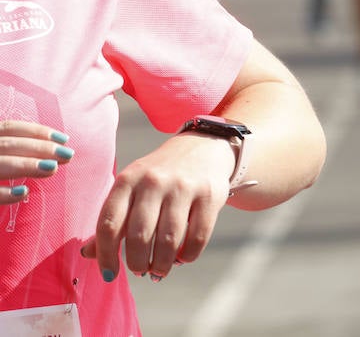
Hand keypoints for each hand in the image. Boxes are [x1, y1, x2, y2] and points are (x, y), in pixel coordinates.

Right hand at [0, 121, 73, 202]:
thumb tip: (53, 153)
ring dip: (27, 165)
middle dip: (40, 148)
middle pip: (8, 145)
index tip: (64, 139)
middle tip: (67, 155)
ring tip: (53, 168)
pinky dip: (5, 193)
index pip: (10, 128)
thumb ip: (14, 150)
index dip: (37, 131)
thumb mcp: (0, 153)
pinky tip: (24, 192)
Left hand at [79, 132, 237, 281]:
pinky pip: (198, 236)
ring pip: (168, 240)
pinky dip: (188, 256)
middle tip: (140, 271)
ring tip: (160, 270)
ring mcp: (183, 187)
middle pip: (138, 236)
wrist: (203, 146)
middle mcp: (154, 181)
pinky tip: (182, 257)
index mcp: (127, 180)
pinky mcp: (210, 194)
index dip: (106, 256)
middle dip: (137, 263)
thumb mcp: (130, 188)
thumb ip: (112, 219)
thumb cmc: (158, 176)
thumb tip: (88, 254)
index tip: (110, 274)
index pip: (109, 224)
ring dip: (162, 264)